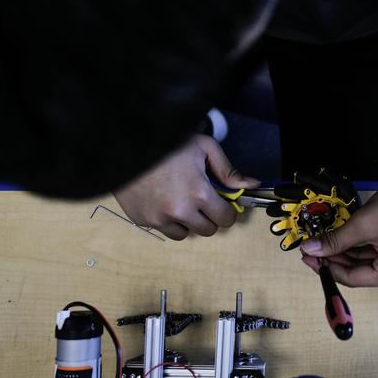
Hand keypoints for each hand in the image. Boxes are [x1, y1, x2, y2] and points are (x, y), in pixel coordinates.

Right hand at [115, 134, 259, 239]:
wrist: (126, 144)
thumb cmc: (168, 143)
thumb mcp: (203, 147)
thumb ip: (228, 170)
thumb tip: (251, 184)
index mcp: (198, 193)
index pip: (225, 219)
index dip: (226, 211)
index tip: (221, 203)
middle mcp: (180, 211)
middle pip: (207, 231)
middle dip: (208, 217)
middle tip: (200, 200)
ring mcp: (159, 218)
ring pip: (185, 234)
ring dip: (187, 222)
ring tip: (180, 200)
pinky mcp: (142, 220)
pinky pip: (163, 229)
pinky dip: (166, 220)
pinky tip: (162, 200)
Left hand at [300, 181, 377, 286]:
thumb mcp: (363, 224)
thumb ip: (334, 240)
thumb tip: (310, 250)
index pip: (352, 278)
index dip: (326, 268)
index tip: (307, 257)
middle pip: (360, 273)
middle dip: (335, 260)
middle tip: (312, 249)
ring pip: (366, 264)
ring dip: (345, 254)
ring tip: (324, 243)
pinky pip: (377, 256)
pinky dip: (359, 249)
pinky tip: (342, 241)